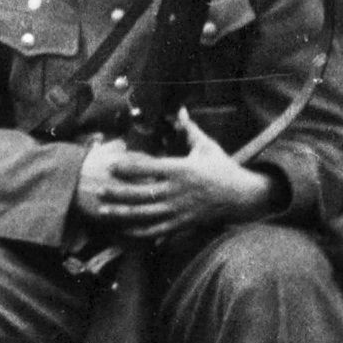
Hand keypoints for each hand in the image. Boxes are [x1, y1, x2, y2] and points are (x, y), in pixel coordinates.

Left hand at [83, 112, 277, 240]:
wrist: (244, 196)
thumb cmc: (222, 168)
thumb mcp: (207, 147)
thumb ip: (189, 130)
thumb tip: (179, 110)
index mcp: (182, 170)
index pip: (149, 168)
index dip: (127, 167)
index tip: (109, 165)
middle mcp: (178, 191)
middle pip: (142, 193)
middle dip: (118, 193)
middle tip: (98, 190)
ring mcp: (180, 209)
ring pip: (146, 214)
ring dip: (122, 213)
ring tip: (102, 211)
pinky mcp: (183, 223)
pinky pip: (158, 230)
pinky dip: (140, 232)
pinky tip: (124, 231)